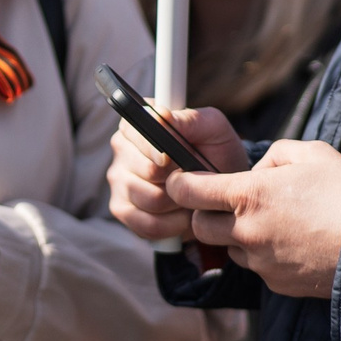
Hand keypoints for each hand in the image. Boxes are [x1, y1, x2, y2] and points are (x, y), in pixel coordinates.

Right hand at [107, 103, 250, 245]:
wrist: (222, 188)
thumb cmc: (216, 152)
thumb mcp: (213, 128)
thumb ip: (188, 119)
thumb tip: (161, 116)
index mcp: (138, 123)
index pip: (134, 131)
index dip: (153, 147)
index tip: (170, 159)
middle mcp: (122, 149)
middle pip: (144, 170)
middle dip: (176, 179)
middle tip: (194, 179)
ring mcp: (119, 181)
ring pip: (149, 199)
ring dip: (179, 202)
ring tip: (193, 197)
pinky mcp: (122, 210)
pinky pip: (147, 224)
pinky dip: (173, 225)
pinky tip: (184, 216)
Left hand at [164, 140, 340, 298]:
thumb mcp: (312, 153)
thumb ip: (274, 155)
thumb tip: (258, 170)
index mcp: (248, 195)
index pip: (187, 191)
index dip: (179, 183)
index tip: (184, 180)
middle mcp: (246, 231)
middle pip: (198, 226)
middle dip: (204, 213)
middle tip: (227, 202)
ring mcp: (259, 261)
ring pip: (227, 248)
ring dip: (235, 234)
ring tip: (270, 221)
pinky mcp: (275, 283)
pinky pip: (255, 266)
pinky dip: (261, 254)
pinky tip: (289, 242)